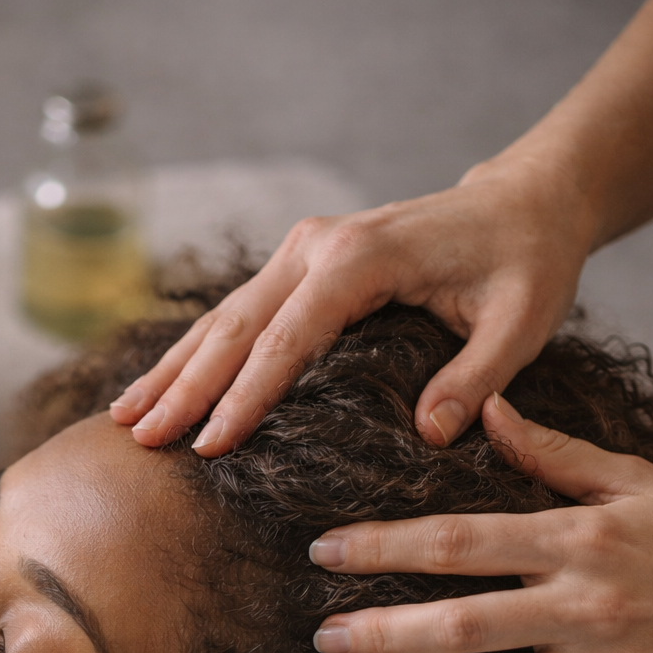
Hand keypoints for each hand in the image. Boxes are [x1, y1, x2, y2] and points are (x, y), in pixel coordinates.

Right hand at [110, 155, 594, 453]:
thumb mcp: (520, 324)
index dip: (247, 396)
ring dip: (174, 370)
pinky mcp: (302, 267)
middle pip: (237, 326)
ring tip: (126, 420)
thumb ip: (475, 378)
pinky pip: (239, 317)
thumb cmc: (526, 264)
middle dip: (186, 387)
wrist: (523, 205)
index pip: (289, 338)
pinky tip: (162, 389)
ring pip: (224, 319)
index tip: (211, 447)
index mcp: (362, 259)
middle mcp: (319, 248)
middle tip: (143, 441)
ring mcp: (304, 253)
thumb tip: (429, 436)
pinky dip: (196, 355)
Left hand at [310, 394, 652, 652]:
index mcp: (578, 538)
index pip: (457, 541)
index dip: (382, 548)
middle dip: (380, 632)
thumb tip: (484, 411)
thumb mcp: (637, 480)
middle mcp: (583, 605)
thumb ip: (554, 453)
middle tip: (321, 638)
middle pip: (459, 623)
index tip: (324, 553)